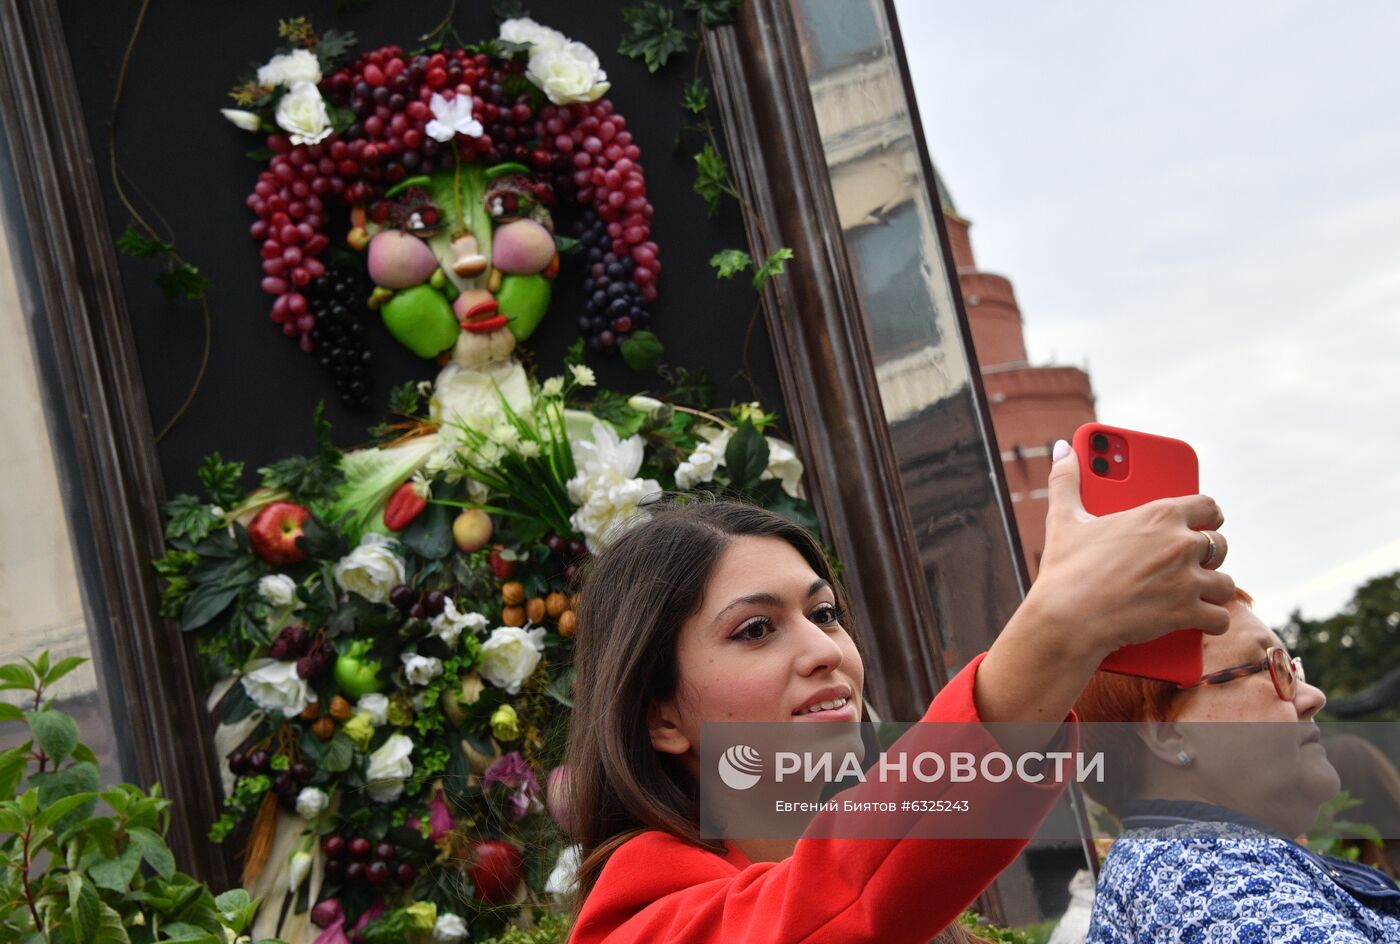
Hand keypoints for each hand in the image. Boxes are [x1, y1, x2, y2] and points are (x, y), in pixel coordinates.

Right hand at [975, 441, 1234, 724]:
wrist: (1066, 619)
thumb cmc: (1065, 568)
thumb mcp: (1064, 519)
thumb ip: (1067, 480)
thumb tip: (1063, 449)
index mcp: (1160, 514)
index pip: (1208, 506)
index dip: (1207, 516)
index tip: (1203, 522)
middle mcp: (1182, 543)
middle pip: (1219, 544)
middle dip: (1208, 555)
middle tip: (1190, 563)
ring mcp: (1188, 580)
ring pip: (1225, 583)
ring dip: (1212, 589)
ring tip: (1195, 593)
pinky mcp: (1187, 613)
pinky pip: (1220, 618)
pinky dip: (1211, 621)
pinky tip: (1200, 620)